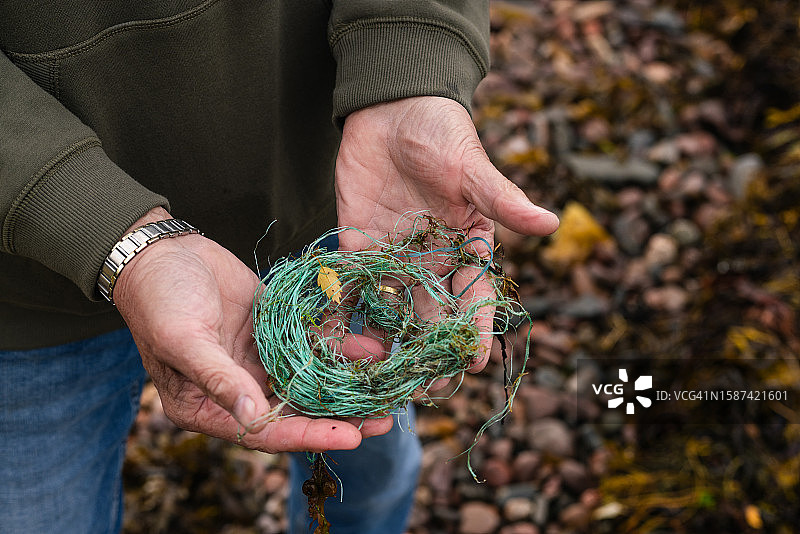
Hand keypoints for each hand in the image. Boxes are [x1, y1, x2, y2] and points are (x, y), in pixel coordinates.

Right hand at [114, 208, 391, 452]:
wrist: (162, 252)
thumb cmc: (159, 299)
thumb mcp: (184, 340)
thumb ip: (219, 378)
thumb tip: (253, 416)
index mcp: (208, 406)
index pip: (266, 431)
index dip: (309, 435)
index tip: (352, 437)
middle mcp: (239, 389)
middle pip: (295, 411)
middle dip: (340, 416)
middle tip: (385, 419)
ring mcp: (259, 360)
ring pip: (309, 380)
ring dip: (345, 383)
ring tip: (388, 386)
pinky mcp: (274, 332)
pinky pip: (310, 344)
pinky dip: (336, 345)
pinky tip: (368, 346)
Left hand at [336, 96, 558, 371]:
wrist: (391, 108)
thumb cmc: (441, 133)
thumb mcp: (472, 168)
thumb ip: (501, 200)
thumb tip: (551, 222)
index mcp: (464, 246)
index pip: (473, 296)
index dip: (475, 328)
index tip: (475, 362)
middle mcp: (431, 260)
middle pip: (433, 314)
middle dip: (431, 351)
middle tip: (427, 389)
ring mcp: (392, 256)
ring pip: (392, 309)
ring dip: (388, 341)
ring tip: (380, 378)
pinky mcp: (357, 244)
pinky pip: (352, 285)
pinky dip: (346, 311)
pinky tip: (337, 340)